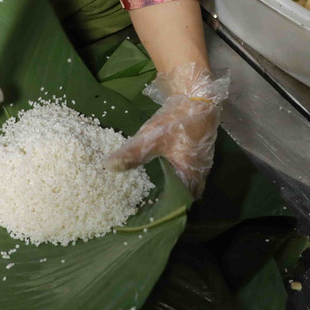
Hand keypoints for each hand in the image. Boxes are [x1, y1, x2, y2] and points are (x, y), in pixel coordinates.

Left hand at [107, 63, 228, 197]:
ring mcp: (201, 162)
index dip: (169, 209)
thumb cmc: (176, 121)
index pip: (182, 202)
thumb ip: (131, 154)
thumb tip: (109, 168)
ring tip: (152, 190)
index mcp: (191, 175)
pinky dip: (176, 173)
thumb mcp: (151, 139)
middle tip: (149, 203)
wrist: (197, 96)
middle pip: (186, 194)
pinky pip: (188, 169)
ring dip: (174, 186)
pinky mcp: (197, 151)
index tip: (152, 213)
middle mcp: (199, 173)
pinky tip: (162, 170)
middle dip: (170, 199)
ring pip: (188, 181)